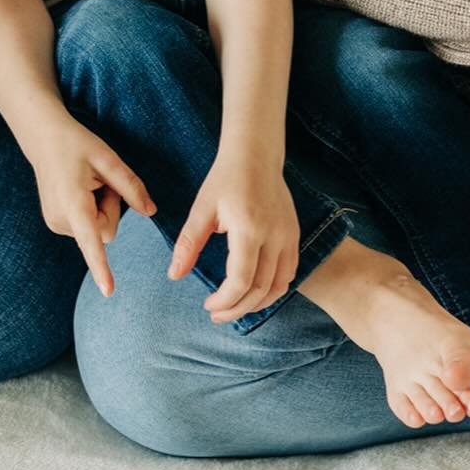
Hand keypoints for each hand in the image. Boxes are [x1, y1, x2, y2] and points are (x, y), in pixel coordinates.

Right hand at [31, 125, 155, 296]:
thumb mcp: (108, 159)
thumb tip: (150, 212)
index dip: (101, 266)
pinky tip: (79, 188)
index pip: (92, 240)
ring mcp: (55, 223)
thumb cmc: (77, 145)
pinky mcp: (56, 223)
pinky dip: (91, 209)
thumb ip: (131, 187)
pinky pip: (88, 225)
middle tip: (98, 180)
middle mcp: (61, 220)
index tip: (108, 290)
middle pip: (106, 231)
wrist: (44, 138)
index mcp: (74, 204)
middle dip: (111, 207)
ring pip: (98, 228)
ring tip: (86, 181)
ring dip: (100, 206)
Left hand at [169, 153, 300, 323]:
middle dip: (237, 308)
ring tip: (235, 307)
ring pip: (279, 285)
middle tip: (217, 314)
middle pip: (261, 289)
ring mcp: (289, 235)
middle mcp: (275, 235)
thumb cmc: (225, 179)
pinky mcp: (295, 233)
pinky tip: (255, 291)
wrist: (255, 154)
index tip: (208, 305)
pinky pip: (289, 271)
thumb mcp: (202, 210)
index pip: (241, 281)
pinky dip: (274, 289)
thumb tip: (174, 276)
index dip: (224, 301)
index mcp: (249, 229)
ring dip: (258, 303)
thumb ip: (188, 245)